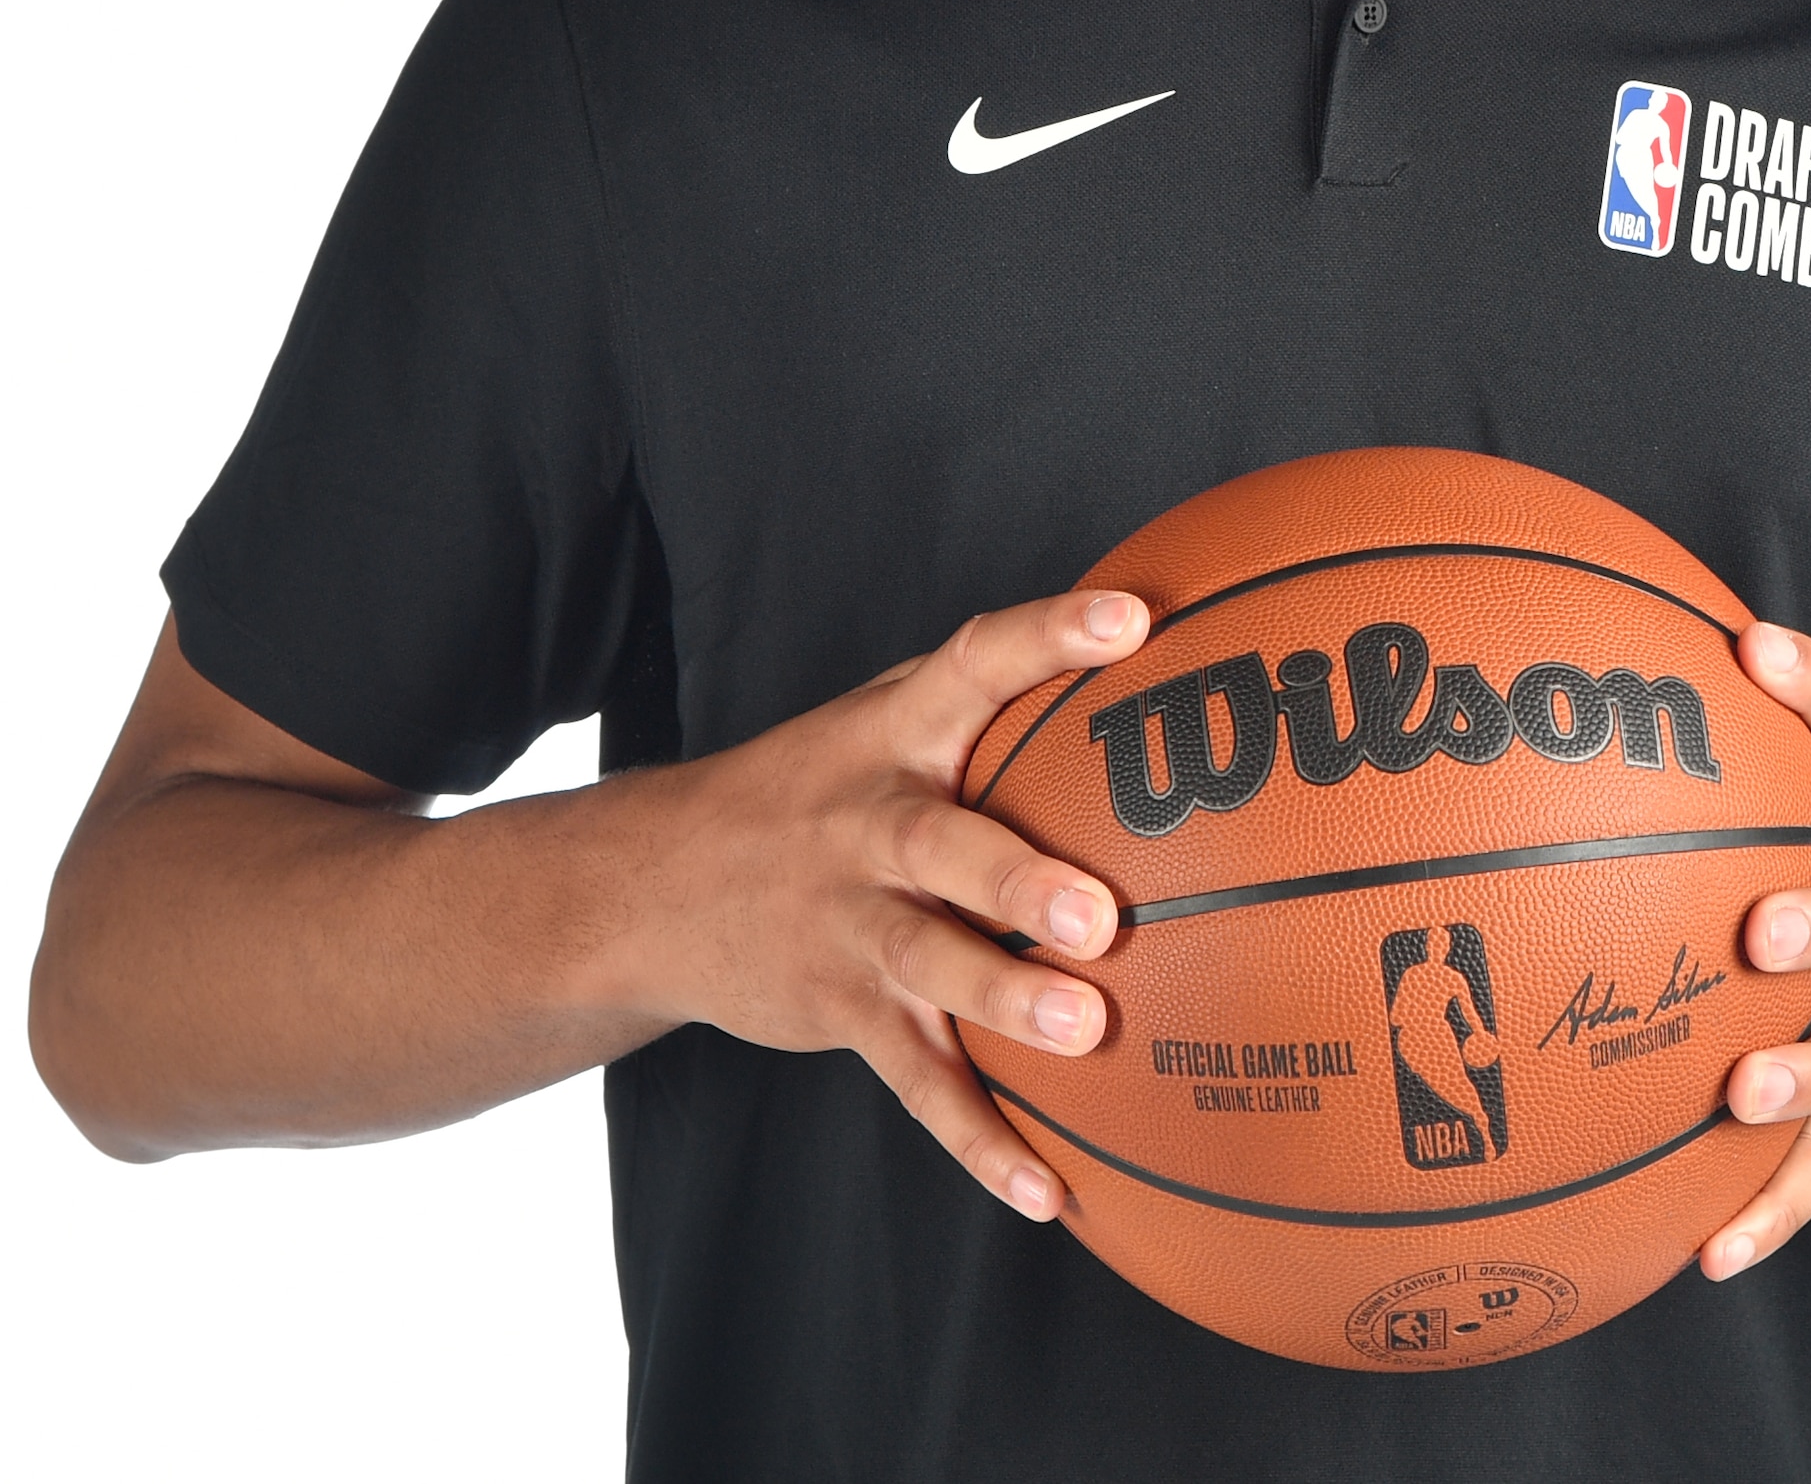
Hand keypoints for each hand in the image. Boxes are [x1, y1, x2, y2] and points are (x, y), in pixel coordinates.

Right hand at [617, 585, 1150, 1222]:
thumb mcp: (885, 715)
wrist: (651, 884)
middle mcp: (870, 821)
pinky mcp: (841, 1009)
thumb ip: (998, 694)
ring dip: (1002, 1000)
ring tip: (1083, 1031)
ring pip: (926, 964)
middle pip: (939, 842)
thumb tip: (1160, 636)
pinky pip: (915, 1081)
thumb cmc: (821, 786)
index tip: (1131, 622)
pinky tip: (1043, 1186)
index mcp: (897, 731)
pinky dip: (978, 1138)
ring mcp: (850, 922)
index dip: (1050, 635)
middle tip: (1096, 914)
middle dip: (1016, 877)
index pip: (976, 660)